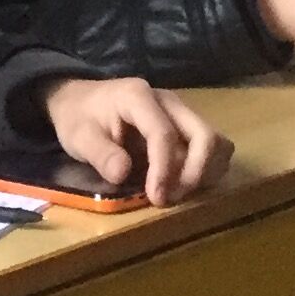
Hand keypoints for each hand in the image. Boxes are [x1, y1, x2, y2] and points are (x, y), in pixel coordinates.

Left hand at [39, 77, 228, 204]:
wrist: (80, 101)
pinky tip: (183, 185)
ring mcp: (181, 113)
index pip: (163, 133)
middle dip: (196, 172)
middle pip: (204, 135)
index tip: (157, 198)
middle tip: (172, 198)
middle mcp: (168, 101)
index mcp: (138, 97)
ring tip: (178, 193)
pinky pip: (213, 149)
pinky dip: (207, 170)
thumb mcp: (78, 136)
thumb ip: (100, 154)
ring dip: (205, 172)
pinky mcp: (186, 127)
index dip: (164, 169)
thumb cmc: (79, 117)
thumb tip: (122, 174)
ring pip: (216, 142)